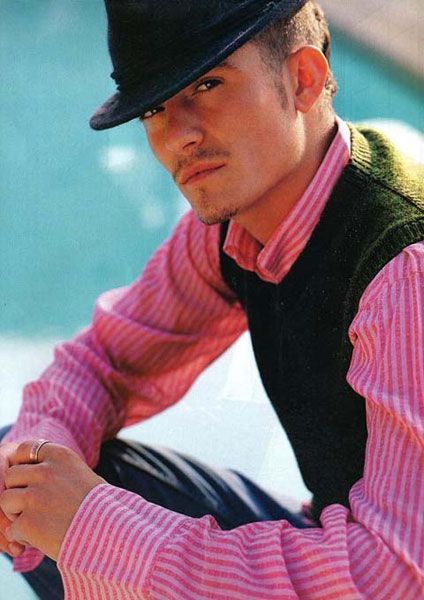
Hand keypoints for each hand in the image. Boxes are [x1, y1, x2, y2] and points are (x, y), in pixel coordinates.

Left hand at [0, 441, 105, 560]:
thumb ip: (59, 469)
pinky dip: (22, 536)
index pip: (24, 449)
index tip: (32, 479)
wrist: (110, 533)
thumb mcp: (83, 475)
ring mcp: (35, 496)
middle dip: (18, 490)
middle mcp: (45, 472)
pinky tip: (40, 538)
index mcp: (60, 456)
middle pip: (11, 475)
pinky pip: (12, 528)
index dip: (24, 465)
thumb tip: (36, 469)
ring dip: (16, 513)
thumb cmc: (101, 506)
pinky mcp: (28, 522)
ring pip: (6, 500)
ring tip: (36, 522)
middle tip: (34, 506)